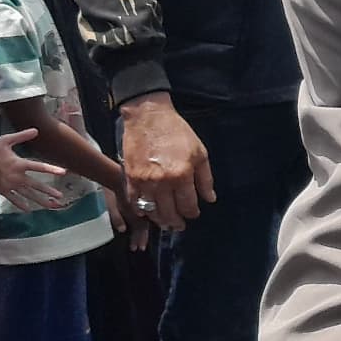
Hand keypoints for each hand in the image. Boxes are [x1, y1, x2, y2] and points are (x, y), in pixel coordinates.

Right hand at [118, 95, 213, 232]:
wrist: (148, 116)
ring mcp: (144, 181)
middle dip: (176, 222)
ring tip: (165, 222)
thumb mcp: (200, 152)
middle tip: (179, 225)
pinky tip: (147, 212)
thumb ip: (205, 178)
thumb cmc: (176, 132)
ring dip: (160, 220)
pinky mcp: (130, 178)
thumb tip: (210, 199)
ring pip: (152, 211)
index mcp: (182, 175)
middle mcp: (162, 182)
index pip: (188, 206)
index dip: (192, 213)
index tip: (194, 213)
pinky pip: (135, 202)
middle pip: (169, 213)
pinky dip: (141, 210)